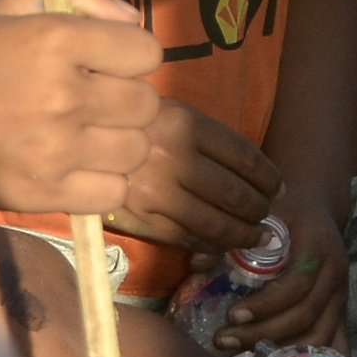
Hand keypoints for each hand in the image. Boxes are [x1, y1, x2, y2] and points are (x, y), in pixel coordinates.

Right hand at [0, 0, 166, 208]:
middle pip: (147, 103)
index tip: (104, 60)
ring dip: (119, 140)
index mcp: (54, 39)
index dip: (129, 53)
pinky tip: (75, 166)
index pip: (147, 51)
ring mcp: (56, 151)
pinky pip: (114, 193)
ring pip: (137, 149)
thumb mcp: (6, 6)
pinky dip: (102, 181)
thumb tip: (132, 19)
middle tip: (92, 98)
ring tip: (85, 134)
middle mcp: (63, 95)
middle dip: (126, 97)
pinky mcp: (43, 195)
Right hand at [99, 97, 279, 256]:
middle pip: (235, 193)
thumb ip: (210, 139)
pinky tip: (222, 244)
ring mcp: (156, 192)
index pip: (245, 158)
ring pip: (216, 223)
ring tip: (256, 237)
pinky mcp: (141, 218)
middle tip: (268, 215)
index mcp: (186, 123)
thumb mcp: (173, 112)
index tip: (279, 189)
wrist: (76, 139)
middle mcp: (173, 157)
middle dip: (260, 209)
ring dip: (243, 234)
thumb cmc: (136, 124)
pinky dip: (211, 244)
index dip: (269, 178)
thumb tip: (259, 176)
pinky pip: (187, 237)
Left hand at [212, 189, 349, 352]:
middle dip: (263, 333)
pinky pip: (331, 343)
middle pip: (306, 315)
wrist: (316, 207)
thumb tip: (196, 264)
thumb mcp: (262, 213)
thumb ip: (233, 237)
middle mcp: (336, 274)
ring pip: (320, 335)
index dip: (265, 305)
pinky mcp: (339, 310)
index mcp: (319, 247)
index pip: (297, 285)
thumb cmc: (285, 211)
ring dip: (281, 351)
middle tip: (223, 340)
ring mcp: (341, 295)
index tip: (232, 315)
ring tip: (242, 356)